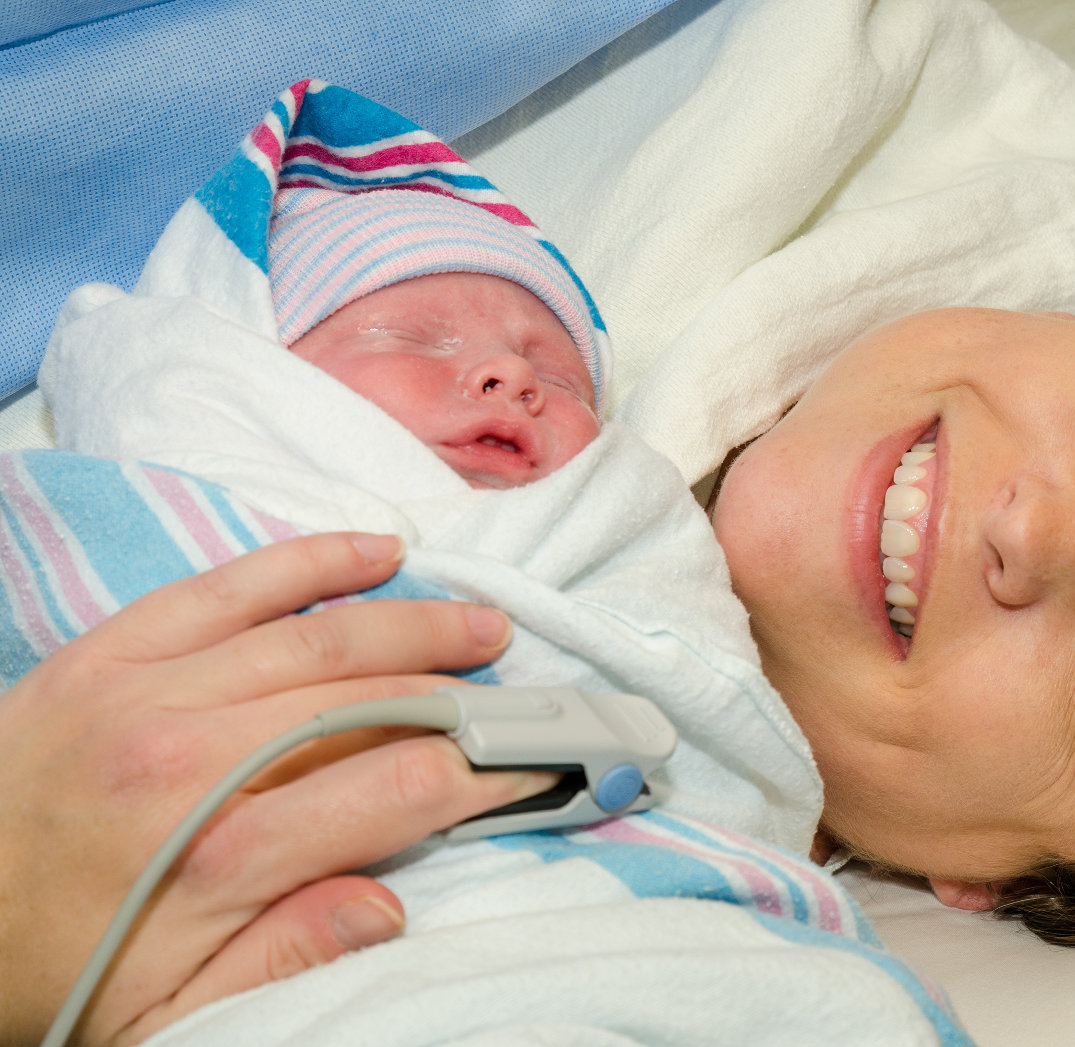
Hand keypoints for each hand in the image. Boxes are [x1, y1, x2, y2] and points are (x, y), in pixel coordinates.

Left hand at [0, 532, 552, 1045]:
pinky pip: (227, 584)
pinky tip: (374, 550)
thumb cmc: (49, 973)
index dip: (484, 773)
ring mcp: (148, 688)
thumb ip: (284, 958)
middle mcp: (195, 755)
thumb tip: (389, 903)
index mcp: (224, 854)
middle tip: (529, 695)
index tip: (531, 769)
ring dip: (414, 623)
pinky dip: (308, 561)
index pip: (401, 788)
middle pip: (373, 701)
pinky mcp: (109, 649)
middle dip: (468, 696)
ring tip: (482, 623)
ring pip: (317, 634)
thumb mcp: (167, 1016)